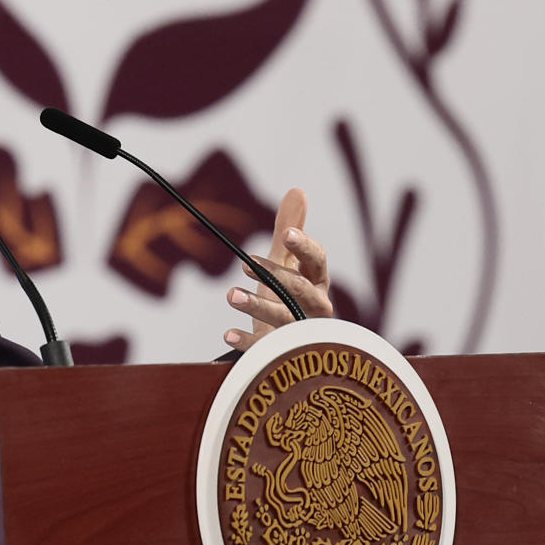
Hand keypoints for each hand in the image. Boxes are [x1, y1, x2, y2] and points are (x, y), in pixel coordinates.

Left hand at [222, 186, 331, 355]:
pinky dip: (247, 341)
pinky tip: (227, 333)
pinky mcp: (281, 354)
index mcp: (317, 281)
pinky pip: (266, 349)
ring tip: (229, 294)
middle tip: (245, 264)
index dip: (304, 247)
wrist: (284, 346)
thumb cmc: (287, 297)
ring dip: (257, 305)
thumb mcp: (285, 263)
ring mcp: (299, 333)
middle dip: (277, 276)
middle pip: (302, 290)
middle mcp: (314, 307)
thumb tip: (298, 191)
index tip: (287, 235)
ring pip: (284, 319)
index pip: (317, 260)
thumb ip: (289, 230)